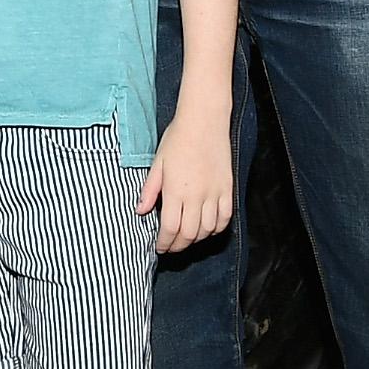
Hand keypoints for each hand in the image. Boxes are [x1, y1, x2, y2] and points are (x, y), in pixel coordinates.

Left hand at [139, 103, 235, 253]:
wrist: (204, 121)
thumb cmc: (178, 138)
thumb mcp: (157, 163)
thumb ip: (150, 190)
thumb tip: (140, 211)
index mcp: (175, 190)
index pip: (170, 228)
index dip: (164, 243)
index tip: (159, 247)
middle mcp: (196, 195)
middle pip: (189, 234)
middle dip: (179, 246)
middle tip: (171, 247)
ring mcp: (214, 193)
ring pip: (208, 229)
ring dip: (196, 239)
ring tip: (187, 238)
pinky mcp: (228, 188)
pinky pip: (225, 217)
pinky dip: (217, 228)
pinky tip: (208, 228)